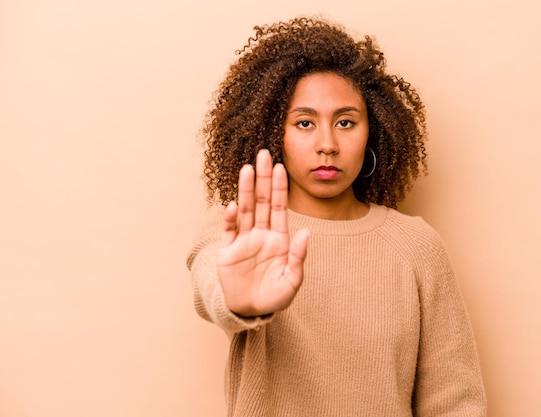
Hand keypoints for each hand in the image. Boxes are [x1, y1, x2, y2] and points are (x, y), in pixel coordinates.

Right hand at [217, 149, 308, 316]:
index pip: (279, 207)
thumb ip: (298, 256)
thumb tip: (306, 233)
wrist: (251, 311)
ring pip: (245, 210)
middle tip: (264, 154)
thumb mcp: (292, 280)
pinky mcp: (228, 251)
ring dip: (246, 190)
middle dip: (263, 178)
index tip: (281, 167)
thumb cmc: (274, 296)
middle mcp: (261, 234)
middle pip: (261, 201)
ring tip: (247, 169)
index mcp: (279, 239)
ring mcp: (244, 241)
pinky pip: (229, 231)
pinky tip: (233, 206)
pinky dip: (230, 219)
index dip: (279, 187)